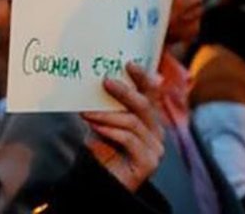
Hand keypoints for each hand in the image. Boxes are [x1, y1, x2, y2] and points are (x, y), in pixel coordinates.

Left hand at [80, 62, 164, 191]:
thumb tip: (99, 79)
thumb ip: (109, 104)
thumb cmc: (104, 148)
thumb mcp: (105, 121)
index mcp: (150, 119)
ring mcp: (155, 148)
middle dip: (124, 92)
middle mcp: (157, 132)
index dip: (143, 77)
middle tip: (105, 81)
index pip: (151, 94)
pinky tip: (95, 126)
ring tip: (86, 112)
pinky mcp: (148, 162)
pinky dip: (110, 130)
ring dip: (107, 114)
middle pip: (144, 105)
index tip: (128, 63)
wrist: (102, 181)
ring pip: (133, 122)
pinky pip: (129, 140)